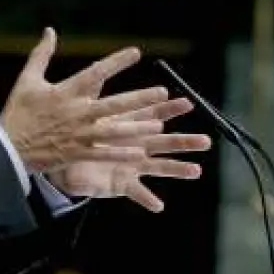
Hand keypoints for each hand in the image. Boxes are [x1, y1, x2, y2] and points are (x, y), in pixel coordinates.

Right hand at [0, 28, 175, 172]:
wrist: (7, 148)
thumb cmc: (18, 112)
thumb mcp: (27, 79)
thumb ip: (41, 54)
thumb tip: (50, 30)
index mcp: (65, 92)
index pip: (96, 73)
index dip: (116, 62)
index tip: (136, 52)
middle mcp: (76, 113)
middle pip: (112, 104)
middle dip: (138, 98)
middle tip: (161, 92)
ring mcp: (78, 135)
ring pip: (113, 130)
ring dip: (136, 128)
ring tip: (157, 124)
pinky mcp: (77, 153)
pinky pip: (103, 153)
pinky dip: (121, 153)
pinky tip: (139, 152)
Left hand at [45, 96, 210, 212]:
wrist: (67, 161)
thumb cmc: (81, 133)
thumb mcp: (87, 109)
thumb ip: (92, 88)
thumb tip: (95, 67)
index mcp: (130, 126)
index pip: (155, 114)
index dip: (170, 109)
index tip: (187, 103)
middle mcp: (137, 146)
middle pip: (165, 142)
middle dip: (185, 141)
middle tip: (206, 141)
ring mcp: (133, 166)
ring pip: (159, 166)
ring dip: (177, 169)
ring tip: (196, 171)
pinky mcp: (123, 183)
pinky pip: (137, 192)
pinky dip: (147, 199)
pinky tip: (158, 206)